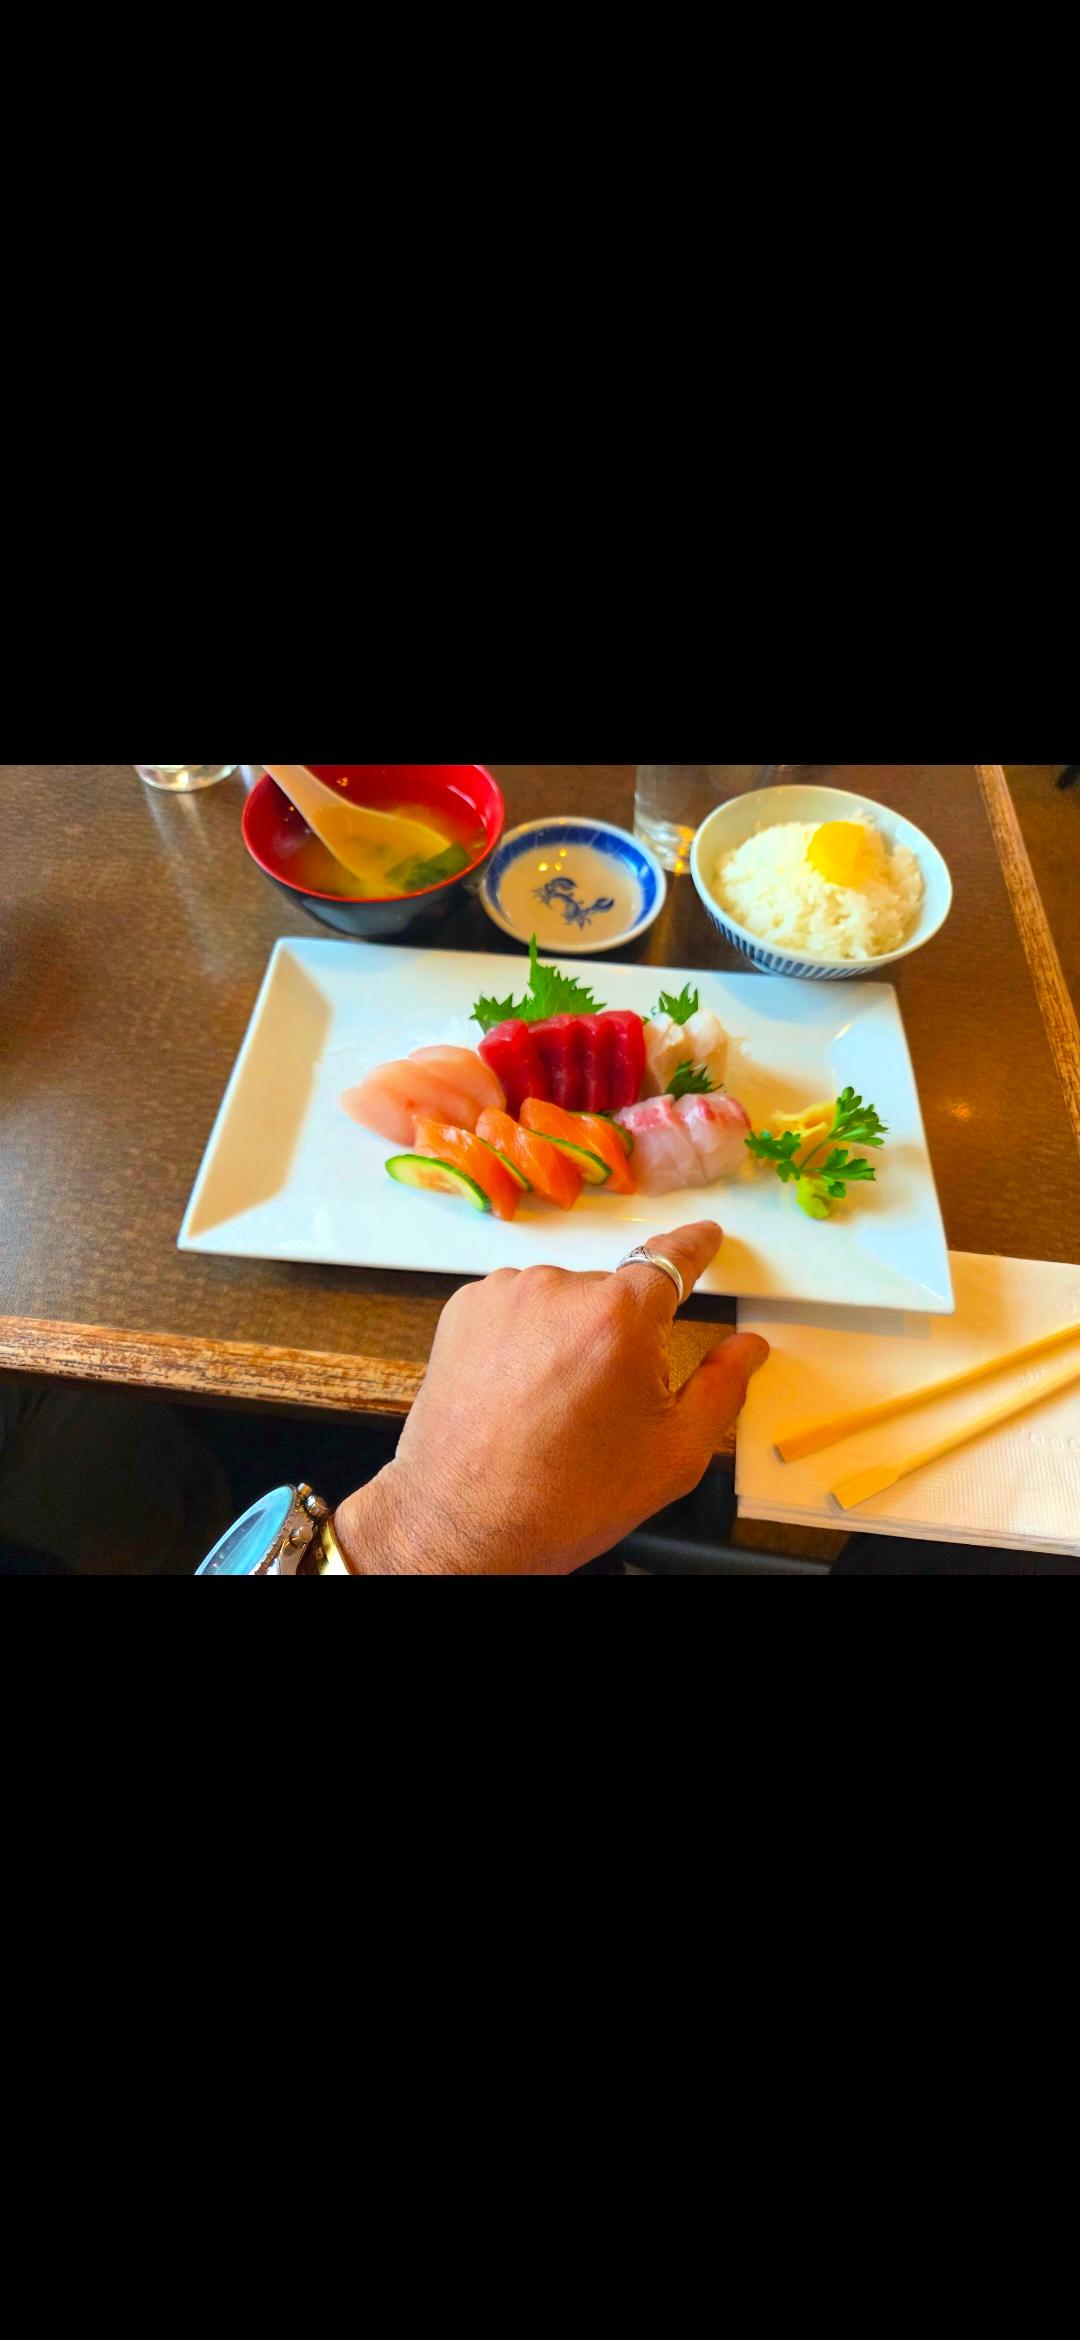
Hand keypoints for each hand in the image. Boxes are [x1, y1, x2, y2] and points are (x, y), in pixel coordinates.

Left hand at [334, 1222, 768, 1574]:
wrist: (467, 1522)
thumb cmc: (566, 1496)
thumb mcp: (674, 1454)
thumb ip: (722, 1388)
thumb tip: (748, 1348)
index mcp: (620, 1318)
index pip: (671, 1259)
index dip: (694, 1247)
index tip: (704, 1237)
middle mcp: (558, 1290)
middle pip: (612, 1296)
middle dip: (619, 1337)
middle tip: (604, 1403)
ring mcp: (504, 1296)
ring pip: (561, 1301)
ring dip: (568, 1336)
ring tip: (552, 1404)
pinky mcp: (465, 1310)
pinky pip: (515, 1308)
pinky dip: (524, 1339)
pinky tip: (520, 1392)